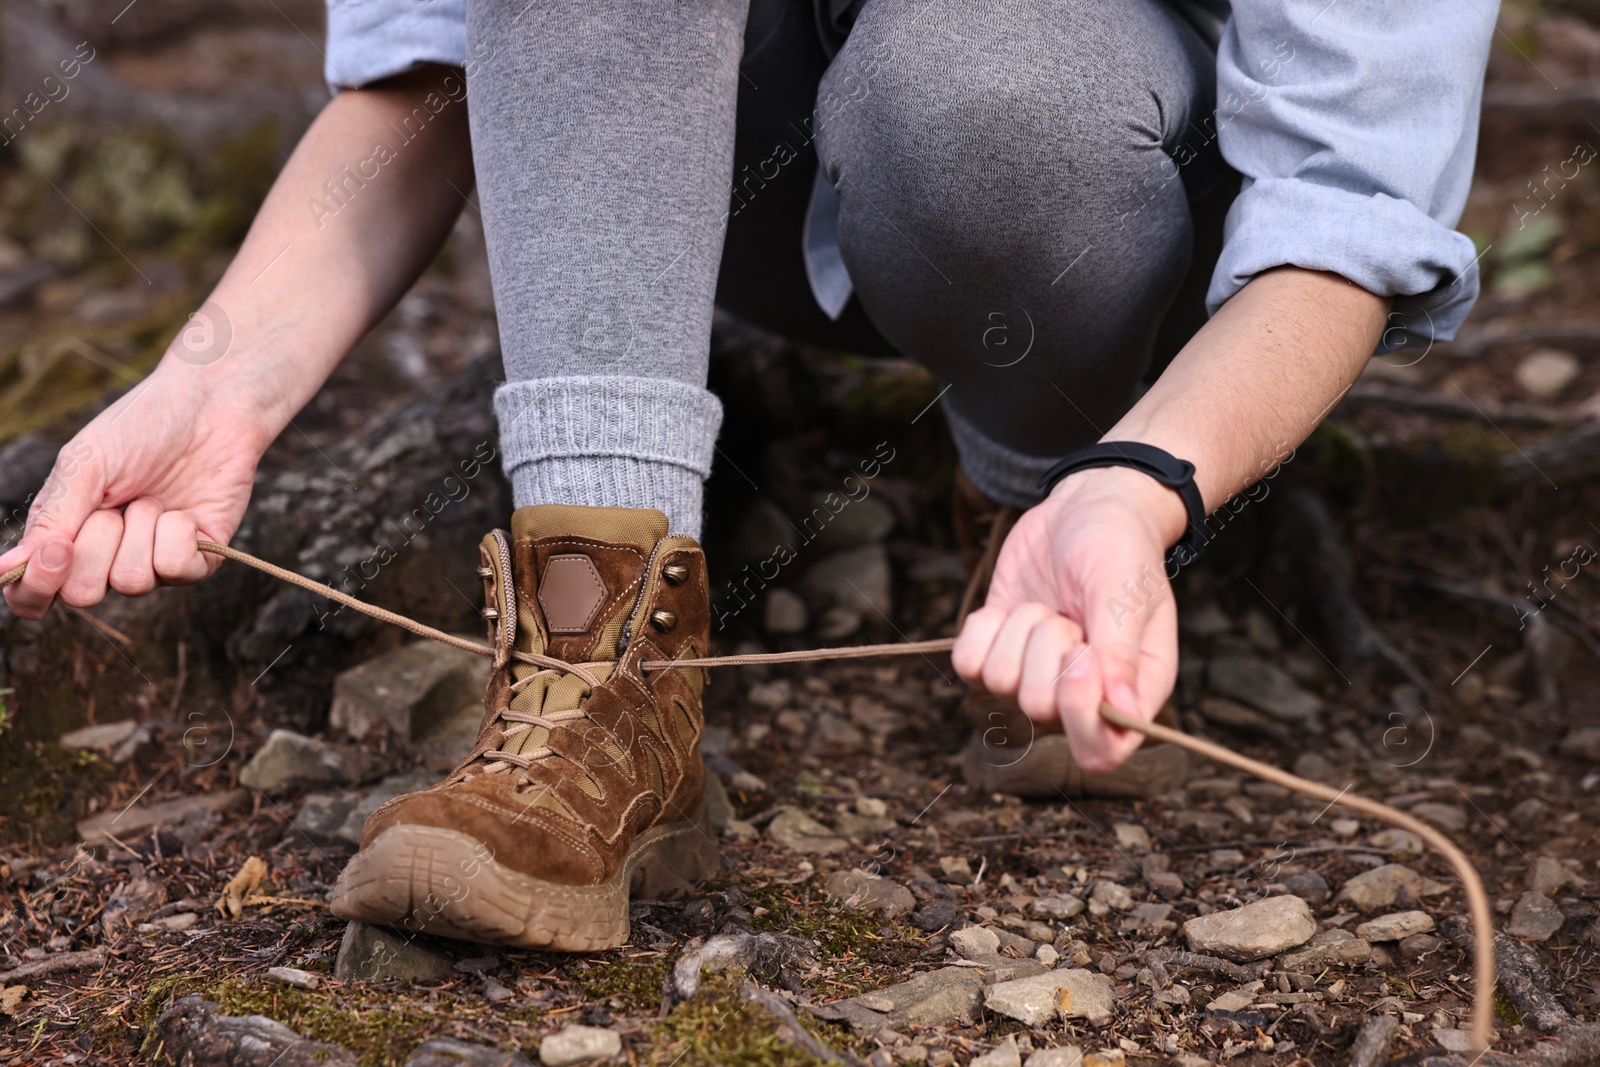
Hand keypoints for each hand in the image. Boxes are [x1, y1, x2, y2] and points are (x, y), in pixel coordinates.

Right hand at [0, 368, 270, 618]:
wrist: (209, 408)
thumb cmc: (140, 429)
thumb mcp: (84, 465)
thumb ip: (53, 517)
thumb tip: (12, 567)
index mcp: (65, 536)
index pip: (33, 595)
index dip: (36, 588)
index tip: (56, 551)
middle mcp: (107, 559)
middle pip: (82, 595)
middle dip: (96, 547)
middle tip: (113, 506)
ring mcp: (153, 563)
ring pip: (131, 582)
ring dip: (140, 530)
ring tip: (151, 498)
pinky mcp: (199, 560)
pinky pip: (175, 569)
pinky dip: (176, 532)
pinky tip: (182, 510)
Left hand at [951, 466, 1185, 772]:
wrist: (1085, 508)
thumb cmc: (1121, 548)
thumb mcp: (1127, 592)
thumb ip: (1121, 652)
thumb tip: (1124, 713)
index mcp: (1132, 691)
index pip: (1101, 752)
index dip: (1080, 716)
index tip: (1082, 656)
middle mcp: (1082, 695)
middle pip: (1038, 709)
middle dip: (1046, 647)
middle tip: (1069, 614)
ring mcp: (1035, 676)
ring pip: (999, 684)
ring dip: (1019, 630)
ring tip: (1048, 606)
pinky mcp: (999, 653)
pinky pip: (967, 665)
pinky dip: (984, 628)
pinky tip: (1011, 607)